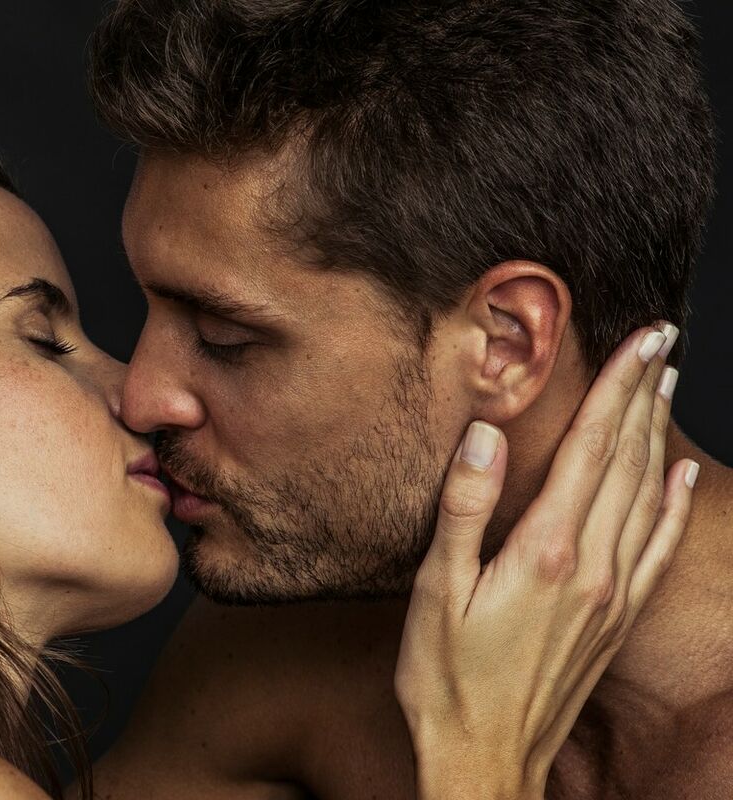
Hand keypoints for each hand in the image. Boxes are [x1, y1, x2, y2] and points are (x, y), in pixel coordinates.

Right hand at [394, 323, 696, 799]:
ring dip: (659, 436)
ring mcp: (611, 595)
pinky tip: (682, 478)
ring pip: (648, 497)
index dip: (615, 389)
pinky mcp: (616, 619)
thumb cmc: (446, 676)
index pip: (591, 450)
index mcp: (544, 552)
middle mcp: (592, 569)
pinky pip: (659, 551)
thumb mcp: (435, 589)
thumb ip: (464, 509)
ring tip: (667, 386)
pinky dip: (675, 507)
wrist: (484, 755)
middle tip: (661, 340)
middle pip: (628, 463)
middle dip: (644, 394)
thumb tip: (484, 437)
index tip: (637, 340)